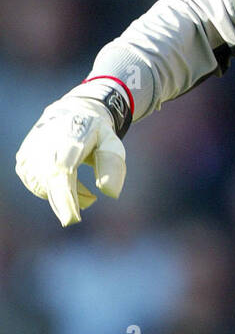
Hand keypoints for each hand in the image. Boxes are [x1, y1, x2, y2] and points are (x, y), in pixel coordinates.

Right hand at [15, 91, 126, 226]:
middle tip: (91, 200)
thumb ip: (113, 166)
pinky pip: (37, 186)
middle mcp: (42, 148)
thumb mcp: (111, 143)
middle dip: (70, 202)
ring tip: (86, 192)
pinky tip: (68, 183)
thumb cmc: (95, 133)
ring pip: (45, 190)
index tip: (72, 220)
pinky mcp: (22, 163)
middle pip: (52, 187)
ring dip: (64, 196)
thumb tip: (111, 194)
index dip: (65, 198)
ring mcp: (29, 156)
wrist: (70, 113)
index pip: (61, 173)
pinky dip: (53, 190)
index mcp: (66, 141)